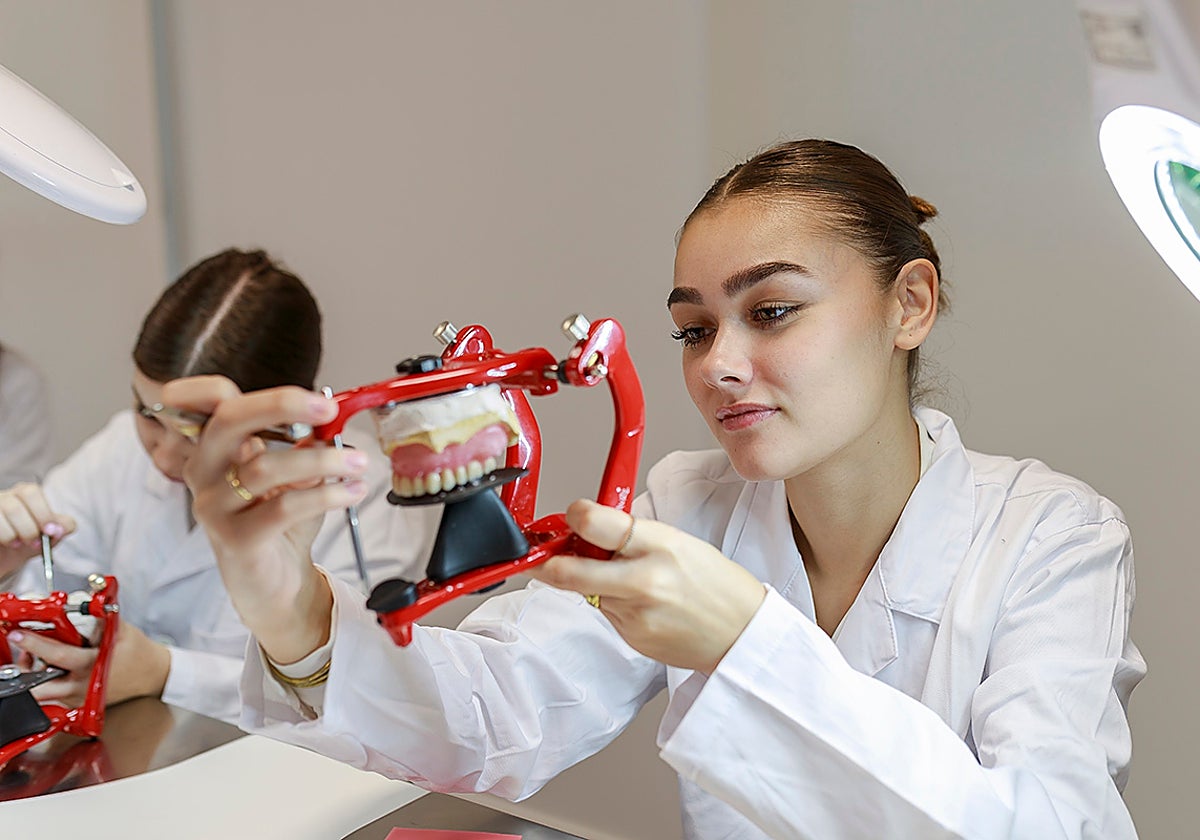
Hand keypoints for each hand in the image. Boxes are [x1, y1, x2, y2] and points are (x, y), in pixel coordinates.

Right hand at [0, 483, 75, 579]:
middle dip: (28, 527)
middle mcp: (5, 497)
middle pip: (15, 505)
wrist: (6, 556)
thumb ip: (62, 527)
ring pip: (3, 512)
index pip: (31, 492)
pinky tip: (6, 543)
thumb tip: (61, 529)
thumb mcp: (49, 534)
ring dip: (13, 534)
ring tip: (18, 544)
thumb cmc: (29, 540)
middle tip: (35, 543)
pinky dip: (3, 537)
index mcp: (24, 494)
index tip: (50, 532)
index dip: (42, 513)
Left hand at [11, 622, 169, 707]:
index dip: (35, 644)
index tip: (18, 635)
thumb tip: (79, 600)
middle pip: (41, 685)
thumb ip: (98, 616)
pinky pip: (54, 697)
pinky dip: (48, 683)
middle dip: (26, 668)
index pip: (58, 654)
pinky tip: (53, 670)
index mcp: (94, 664)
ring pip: (44, 695)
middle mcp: (84, 685)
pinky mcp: (80, 704)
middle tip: (25, 651)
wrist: (153, 674)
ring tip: (37, 660)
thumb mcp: (120, 629)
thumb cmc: (138, 652)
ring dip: (35, 677)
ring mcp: (80, 698)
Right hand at [160, 376, 369, 663]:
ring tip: (358, 462)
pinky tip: (351, 491)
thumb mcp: (293, 475)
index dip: (242, 384)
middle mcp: (205, 472)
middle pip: (228, 420)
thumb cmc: (279, 524)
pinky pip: (282, 506)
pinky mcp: (235, 539)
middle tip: (328, 408)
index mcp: (216, 448)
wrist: (275, 584)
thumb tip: (329, 414)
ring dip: (322, 459)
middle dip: (282, 404)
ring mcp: (215, 507)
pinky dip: (325, 494)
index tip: (297, 390)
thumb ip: (304, 442)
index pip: (207, 400)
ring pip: (265, 466)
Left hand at [526, 499, 766, 672]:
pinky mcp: (632, 638)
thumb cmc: (718, 585)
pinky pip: (606, 614)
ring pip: (587, 593)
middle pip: (569, 571)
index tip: (571, 516)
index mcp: (660, 545)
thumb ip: (634, 535)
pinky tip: (644, 605)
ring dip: (591, 584)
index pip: (596, 522)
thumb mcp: (680, 542)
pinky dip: (613, 605)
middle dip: (548, 563)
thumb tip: (590, 527)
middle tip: (544, 557)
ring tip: (628, 580)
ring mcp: (635, 615)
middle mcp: (643, 581)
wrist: (744, 635)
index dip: (574, 516)